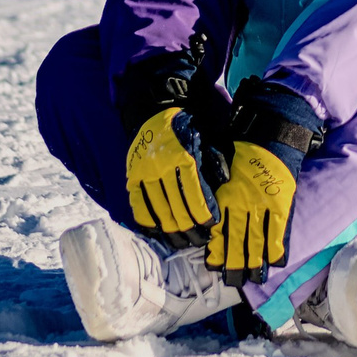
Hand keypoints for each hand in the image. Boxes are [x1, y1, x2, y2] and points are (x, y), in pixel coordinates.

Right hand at [124, 107, 212, 244]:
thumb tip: (224, 184)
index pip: (195, 195)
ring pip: (158, 210)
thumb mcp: (206, 141)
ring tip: (182, 242)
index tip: (211, 227)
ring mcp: (144, 172)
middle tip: (199, 241)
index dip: (203, 215)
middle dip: (190, 228)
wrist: (153, 113)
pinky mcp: (132, 176)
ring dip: (171, 230)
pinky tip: (157, 231)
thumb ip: (215, 162)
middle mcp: (162, 167)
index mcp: (184, 158)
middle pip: (177, 207)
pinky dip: (147, 220)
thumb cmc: (186, 130)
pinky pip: (138, 204)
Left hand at [207, 141, 298, 286]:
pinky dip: (277, 246)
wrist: (271, 134)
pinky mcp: (282, 203)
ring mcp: (263, 205)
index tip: (213, 266)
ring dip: (255, 261)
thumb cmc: (242, 148)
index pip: (218, 228)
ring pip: (256, 239)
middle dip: (234, 263)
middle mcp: (241, 203)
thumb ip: (216, 190)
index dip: (216, 248)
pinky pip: (278, 230)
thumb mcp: (220, 168)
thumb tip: (210, 213)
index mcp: (224, 195)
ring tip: (253, 279)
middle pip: (237, 239)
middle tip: (233, 282)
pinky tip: (275, 262)